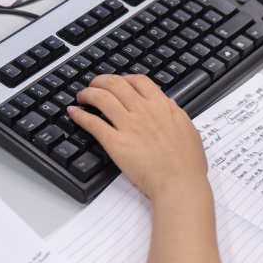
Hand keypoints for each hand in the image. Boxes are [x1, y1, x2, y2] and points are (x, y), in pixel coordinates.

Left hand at [69, 75, 208, 200]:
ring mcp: (128, 126)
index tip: (120, 82)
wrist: (179, 184)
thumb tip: (169, 103)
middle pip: (116, 84)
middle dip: (101, 81)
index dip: (125, 78)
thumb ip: (176, 113)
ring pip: (101, 98)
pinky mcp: (115, 143)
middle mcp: (143, 111)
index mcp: (162, 107)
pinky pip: (92, 123)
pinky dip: (80, 115)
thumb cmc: (187, 164)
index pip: (139, 81)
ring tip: (82, 97)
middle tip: (95, 85)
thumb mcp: (189, 130)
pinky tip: (74, 113)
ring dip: (88, 93)